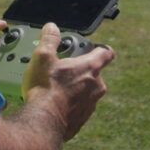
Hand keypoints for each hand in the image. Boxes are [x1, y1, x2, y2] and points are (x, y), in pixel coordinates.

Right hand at [22, 23, 114, 139]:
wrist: (43, 122)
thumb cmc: (46, 88)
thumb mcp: (43, 57)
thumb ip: (50, 39)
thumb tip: (52, 28)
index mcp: (91, 68)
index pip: (106, 53)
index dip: (101, 49)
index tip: (94, 49)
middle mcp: (96, 87)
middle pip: (94, 74)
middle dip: (80, 72)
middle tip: (62, 71)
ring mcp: (90, 105)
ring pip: (86, 93)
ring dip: (75, 90)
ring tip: (54, 89)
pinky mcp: (81, 121)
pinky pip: (78, 109)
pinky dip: (69, 106)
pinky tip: (53, 105)